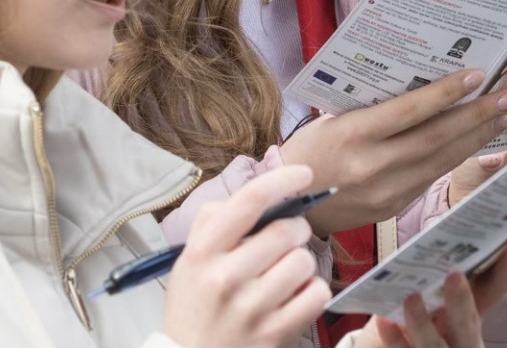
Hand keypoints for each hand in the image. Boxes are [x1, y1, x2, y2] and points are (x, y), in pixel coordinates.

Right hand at [163, 165, 328, 347]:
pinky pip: (317, 293)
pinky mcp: (276, 333)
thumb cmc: (195, 310)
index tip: (303, 173)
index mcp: (203, 253)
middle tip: (287, 240)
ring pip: (305, 261)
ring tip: (284, 275)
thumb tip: (255, 195)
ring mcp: (252, 308)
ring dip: (302, 263)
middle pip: (287, 230)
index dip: (283, 179)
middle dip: (295, 230)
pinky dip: (312, 291)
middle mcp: (226, 278)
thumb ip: (213, 224)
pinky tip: (294, 296)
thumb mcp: (189, 263)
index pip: (250, 200)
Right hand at [279, 69, 506, 235]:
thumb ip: (373, 107)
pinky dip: (454, 159)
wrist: (288, 207)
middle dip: (476, 116)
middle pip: (436, 138)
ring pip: (440, 161)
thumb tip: (418, 83)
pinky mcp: (392, 208)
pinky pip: (430, 179)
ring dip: (474, 138)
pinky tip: (472, 143)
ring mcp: (385, 192)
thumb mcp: (333, 120)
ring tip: (500, 116)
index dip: (446, 94)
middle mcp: (373, 166)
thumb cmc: (309, 152)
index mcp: (354, 135)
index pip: (410, 111)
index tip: (476, 76)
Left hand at [356, 237, 506, 346]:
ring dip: (423, 323)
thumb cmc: (421, 320)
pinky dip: (393, 338)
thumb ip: (438, 279)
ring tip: (411, 299)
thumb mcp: (438, 301)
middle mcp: (460, 338)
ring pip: (434, 345)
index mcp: (470, 316)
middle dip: (462, 301)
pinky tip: (383, 321)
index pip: (494, 290)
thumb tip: (436, 237)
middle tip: (455, 276)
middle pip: (467, 323)